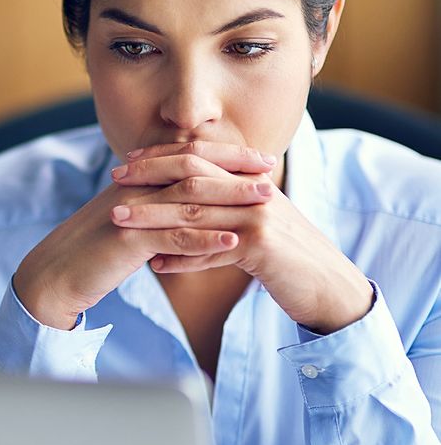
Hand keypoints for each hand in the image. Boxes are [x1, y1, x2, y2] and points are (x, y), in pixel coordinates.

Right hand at [12, 143, 274, 329]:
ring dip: (231, 198)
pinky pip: (172, 236)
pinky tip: (234, 242)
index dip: (224, 155)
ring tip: (267, 202)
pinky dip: (205, 238)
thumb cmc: (92, 251)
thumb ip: (154, 208)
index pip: (186, 156)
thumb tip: (187, 205)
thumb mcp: (126, 222)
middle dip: (235, 169)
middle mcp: (134, 187)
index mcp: (135, 180)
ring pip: (188, 198)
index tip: (258, 158)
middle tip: (271, 171)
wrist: (54, 274)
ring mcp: (131, 212)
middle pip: (192, 169)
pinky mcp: (127, 240)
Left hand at [113, 142, 373, 333]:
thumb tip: (180, 217)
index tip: (127, 162)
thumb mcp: (253, 227)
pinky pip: (212, 250)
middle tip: (114, 179)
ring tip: (119, 220)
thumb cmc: (286, 258)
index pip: (200, 158)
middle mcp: (254, 192)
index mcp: (250, 181)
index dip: (162, 157)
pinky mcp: (262, 247)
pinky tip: (155, 265)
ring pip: (195, 213)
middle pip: (193, 176)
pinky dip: (182, 258)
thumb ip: (221, 213)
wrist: (330, 286)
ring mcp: (259, 217)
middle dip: (149, 176)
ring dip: (153, 217)